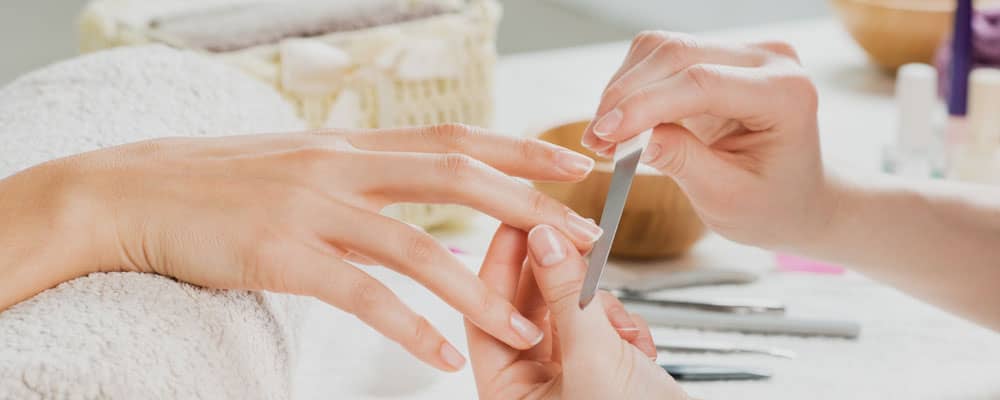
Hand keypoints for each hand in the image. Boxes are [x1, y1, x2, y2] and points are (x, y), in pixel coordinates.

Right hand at [0, 124, 603, 371]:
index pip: (455, 138)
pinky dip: (407, 327)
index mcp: (353, 147)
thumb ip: (359, 176)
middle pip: (455, 176)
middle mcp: (342, 167)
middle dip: (527, 203)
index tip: (570, 161)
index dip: (519, 146)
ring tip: (523, 327)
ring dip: (476, 291)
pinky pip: (360, 295)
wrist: (133, 190)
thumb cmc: (221, 182)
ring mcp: (313, 208)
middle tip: (583, 232)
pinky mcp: (282, 254)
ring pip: (416, 247)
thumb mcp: (301, 164)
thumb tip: (410, 186)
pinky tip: (438, 355)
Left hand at [466, 224, 687, 399]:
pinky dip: (627, 332)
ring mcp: (572, 380)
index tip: (521, 220)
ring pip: (575, 314)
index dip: (501, 264)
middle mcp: (534, 387)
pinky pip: (607, 331)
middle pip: (532, 308)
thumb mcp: (595, 361)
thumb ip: (569, 297)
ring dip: (602, 310)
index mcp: (509, 394)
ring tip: (618, 321)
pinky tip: (640, 350)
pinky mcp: (609, 375)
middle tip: (573, 233)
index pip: (488, 314)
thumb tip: (544, 239)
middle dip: (561, 279)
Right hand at [581, 32, 832, 248]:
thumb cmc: (772, 204)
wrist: (797, 199)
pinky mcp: (718, 56)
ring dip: (623, 89)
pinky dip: (633, 88)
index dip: (645, 104)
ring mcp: (743, 53)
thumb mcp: (726, 197)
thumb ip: (680, 161)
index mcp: (785, 93)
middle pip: (677, 55)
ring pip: (662, 49)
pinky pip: (661, 58)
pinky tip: (623, 123)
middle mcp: (769, 59)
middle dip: (626, 96)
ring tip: (605, 137)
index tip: (605, 134)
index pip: (702, 83)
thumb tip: (626, 137)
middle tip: (595, 140)